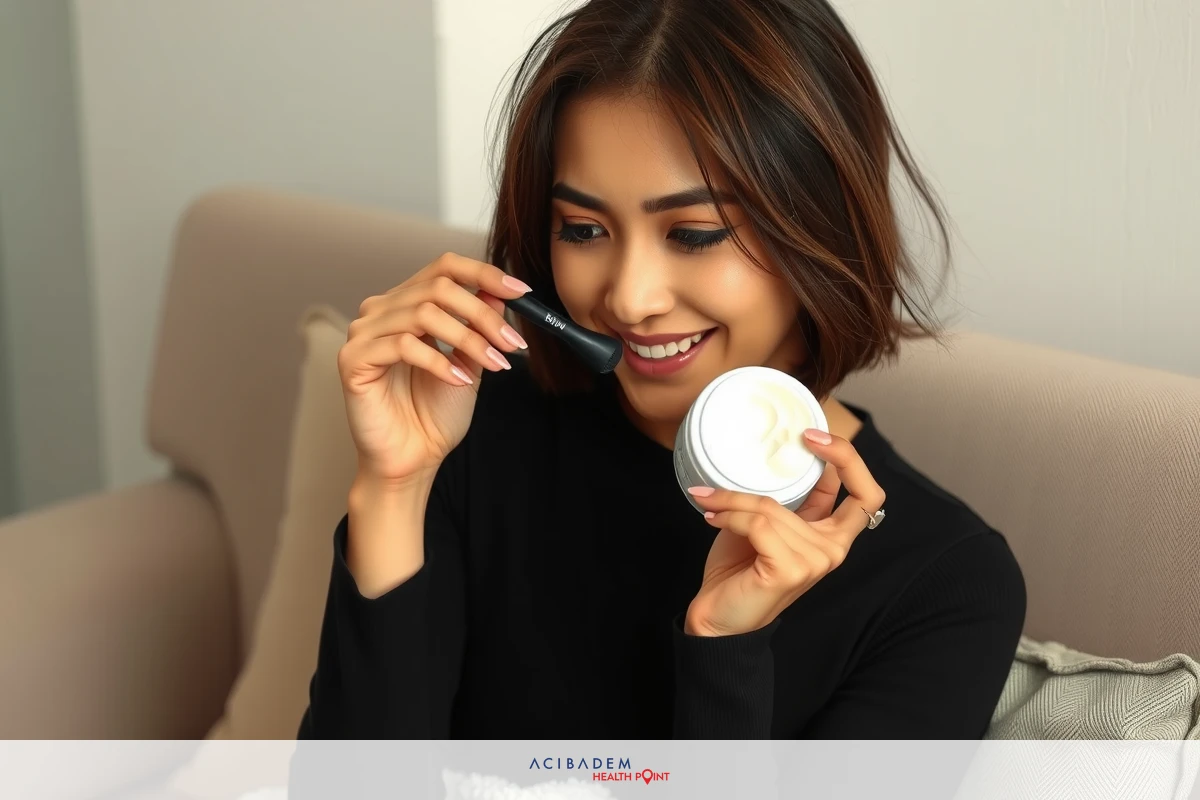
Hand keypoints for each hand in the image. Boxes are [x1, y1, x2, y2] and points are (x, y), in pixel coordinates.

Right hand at [338, 252, 530, 486]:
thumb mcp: (469, 361)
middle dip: (483, 315)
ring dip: (468, 339)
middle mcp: (381, 310)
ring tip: (494, 365)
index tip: (522, 292)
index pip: (444, 267)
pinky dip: (439, 362)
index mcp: (407, 304)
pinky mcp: (353, 359)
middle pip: (438, 288)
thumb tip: (500, 291)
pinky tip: (459, 381)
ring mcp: (364, 332)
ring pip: (423, 314)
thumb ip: (478, 326)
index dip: (484, 274)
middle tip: (512, 343)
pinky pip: (403, 345)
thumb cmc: (435, 413)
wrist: (413, 458)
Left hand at [683, 429, 885, 637]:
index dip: (850, 460)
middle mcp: (833, 550)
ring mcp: (815, 561)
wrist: (715, 618)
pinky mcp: (791, 569)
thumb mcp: (765, 525)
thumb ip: (782, 499)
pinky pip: (758, 523)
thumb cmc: (738, 570)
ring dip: (733, 499)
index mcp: (832, 537)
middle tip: (799, 436)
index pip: (867, 495)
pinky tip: (710, 517)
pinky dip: (729, 515)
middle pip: (833, 488)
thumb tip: (781, 452)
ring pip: (773, 507)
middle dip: (834, 454)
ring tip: (709, 501)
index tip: (815, 436)